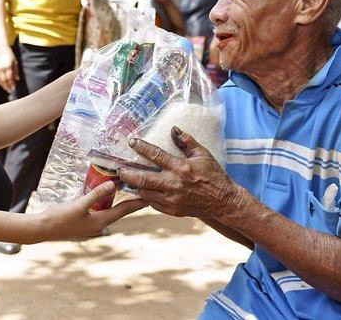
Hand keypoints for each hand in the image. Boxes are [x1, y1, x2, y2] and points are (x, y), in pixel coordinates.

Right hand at [0, 47, 18, 93]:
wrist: (1, 49)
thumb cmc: (10, 55)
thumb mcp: (15, 62)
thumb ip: (16, 71)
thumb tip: (17, 79)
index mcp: (8, 66)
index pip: (9, 77)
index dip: (11, 83)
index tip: (13, 88)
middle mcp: (1, 67)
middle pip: (3, 79)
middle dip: (7, 86)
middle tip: (10, 90)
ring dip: (2, 85)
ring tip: (6, 88)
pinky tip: (1, 84)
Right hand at [36, 181, 146, 241]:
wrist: (40, 229)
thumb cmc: (59, 218)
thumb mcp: (79, 204)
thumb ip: (96, 194)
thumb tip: (114, 184)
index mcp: (100, 222)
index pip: (124, 211)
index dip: (137, 203)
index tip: (150, 197)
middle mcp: (98, 225)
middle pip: (119, 211)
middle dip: (130, 202)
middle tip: (141, 192)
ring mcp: (90, 225)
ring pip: (109, 211)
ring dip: (117, 202)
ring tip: (126, 192)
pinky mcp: (82, 222)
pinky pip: (99, 211)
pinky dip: (105, 203)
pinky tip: (103, 196)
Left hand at [117, 127, 242, 217]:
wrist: (222, 201)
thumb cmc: (213, 174)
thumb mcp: (203, 154)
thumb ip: (186, 141)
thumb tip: (173, 129)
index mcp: (181, 168)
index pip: (156, 155)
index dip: (142, 147)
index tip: (131, 141)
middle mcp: (174, 185)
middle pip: (143, 179)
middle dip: (128, 173)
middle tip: (118, 168)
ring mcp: (172, 200)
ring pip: (145, 193)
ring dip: (134, 186)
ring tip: (125, 179)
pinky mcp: (172, 210)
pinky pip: (153, 203)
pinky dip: (145, 196)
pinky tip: (141, 190)